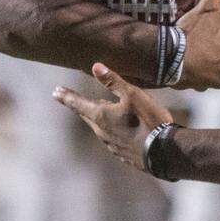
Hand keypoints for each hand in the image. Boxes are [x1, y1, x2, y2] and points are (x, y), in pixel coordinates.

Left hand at [54, 63, 173, 170]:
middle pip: (87, 116)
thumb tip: (96, 66)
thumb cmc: (148, 120)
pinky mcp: (123, 154)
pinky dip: (112, 132)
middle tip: (68, 100)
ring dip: (97, 120)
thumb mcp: (133, 95)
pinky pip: (112, 140)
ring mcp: (111, 145)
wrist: (164, 151)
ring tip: (98, 112)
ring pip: (100, 128)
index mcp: (100, 116)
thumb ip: (113, 81)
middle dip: (78, 107)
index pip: (77, 103)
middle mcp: (101, 132)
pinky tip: (119, 132)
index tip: (55, 92)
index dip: (67, 96)